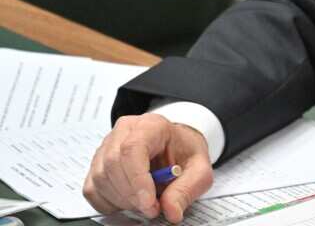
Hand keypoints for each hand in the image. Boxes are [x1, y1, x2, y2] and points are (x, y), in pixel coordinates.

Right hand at [83, 114, 213, 222]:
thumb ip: (187, 189)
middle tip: (152, 208)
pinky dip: (109, 203)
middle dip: (132, 194)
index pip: (133, 149)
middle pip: (113, 164)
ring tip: (145, 202)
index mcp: (151, 125)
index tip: (149, 203)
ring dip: (122, 200)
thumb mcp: (199, 170)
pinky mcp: (97, 165)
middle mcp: (124, 132)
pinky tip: (129, 201)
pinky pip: (92, 189)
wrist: (176, 147)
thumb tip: (171, 210)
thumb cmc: (185, 153)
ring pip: (100, 178)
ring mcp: (106, 147)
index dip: (137, 179)